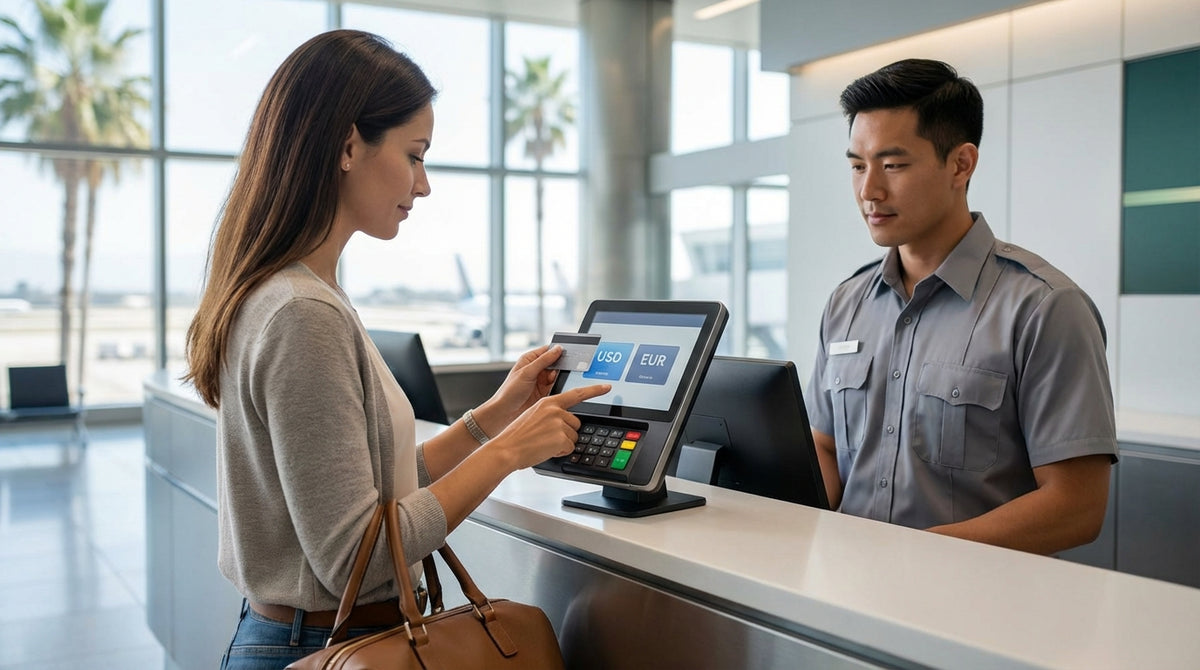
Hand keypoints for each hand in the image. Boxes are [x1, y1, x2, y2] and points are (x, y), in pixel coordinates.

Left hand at [475, 344, 566, 435]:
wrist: (505, 413)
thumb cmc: (509, 391)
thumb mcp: (527, 372)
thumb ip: (544, 360)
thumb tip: (557, 349)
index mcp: (530, 359)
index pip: (548, 350)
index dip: (558, 351)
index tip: (568, 354)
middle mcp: (536, 369)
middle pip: (555, 364)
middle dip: (560, 367)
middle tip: (561, 372)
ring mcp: (541, 381)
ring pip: (557, 376)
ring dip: (559, 379)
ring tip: (552, 383)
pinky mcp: (545, 392)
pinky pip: (557, 387)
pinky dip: (559, 388)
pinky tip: (555, 390)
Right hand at [488, 382, 610, 469]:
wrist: (506, 449)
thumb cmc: (516, 436)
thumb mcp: (533, 416)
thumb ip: (549, 414)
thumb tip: (563, 422)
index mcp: (548, 402)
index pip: (576, 394)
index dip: (594, 390)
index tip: (607, 387)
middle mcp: (555, 410)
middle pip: (576, 423)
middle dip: (566, 433)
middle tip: (546, 438)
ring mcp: (559, 423)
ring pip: (573, 437)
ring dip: (562, 444)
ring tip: (543, 443)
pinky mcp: (561, 437)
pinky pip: (570, 448)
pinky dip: (560, 452)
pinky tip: (546, 450)